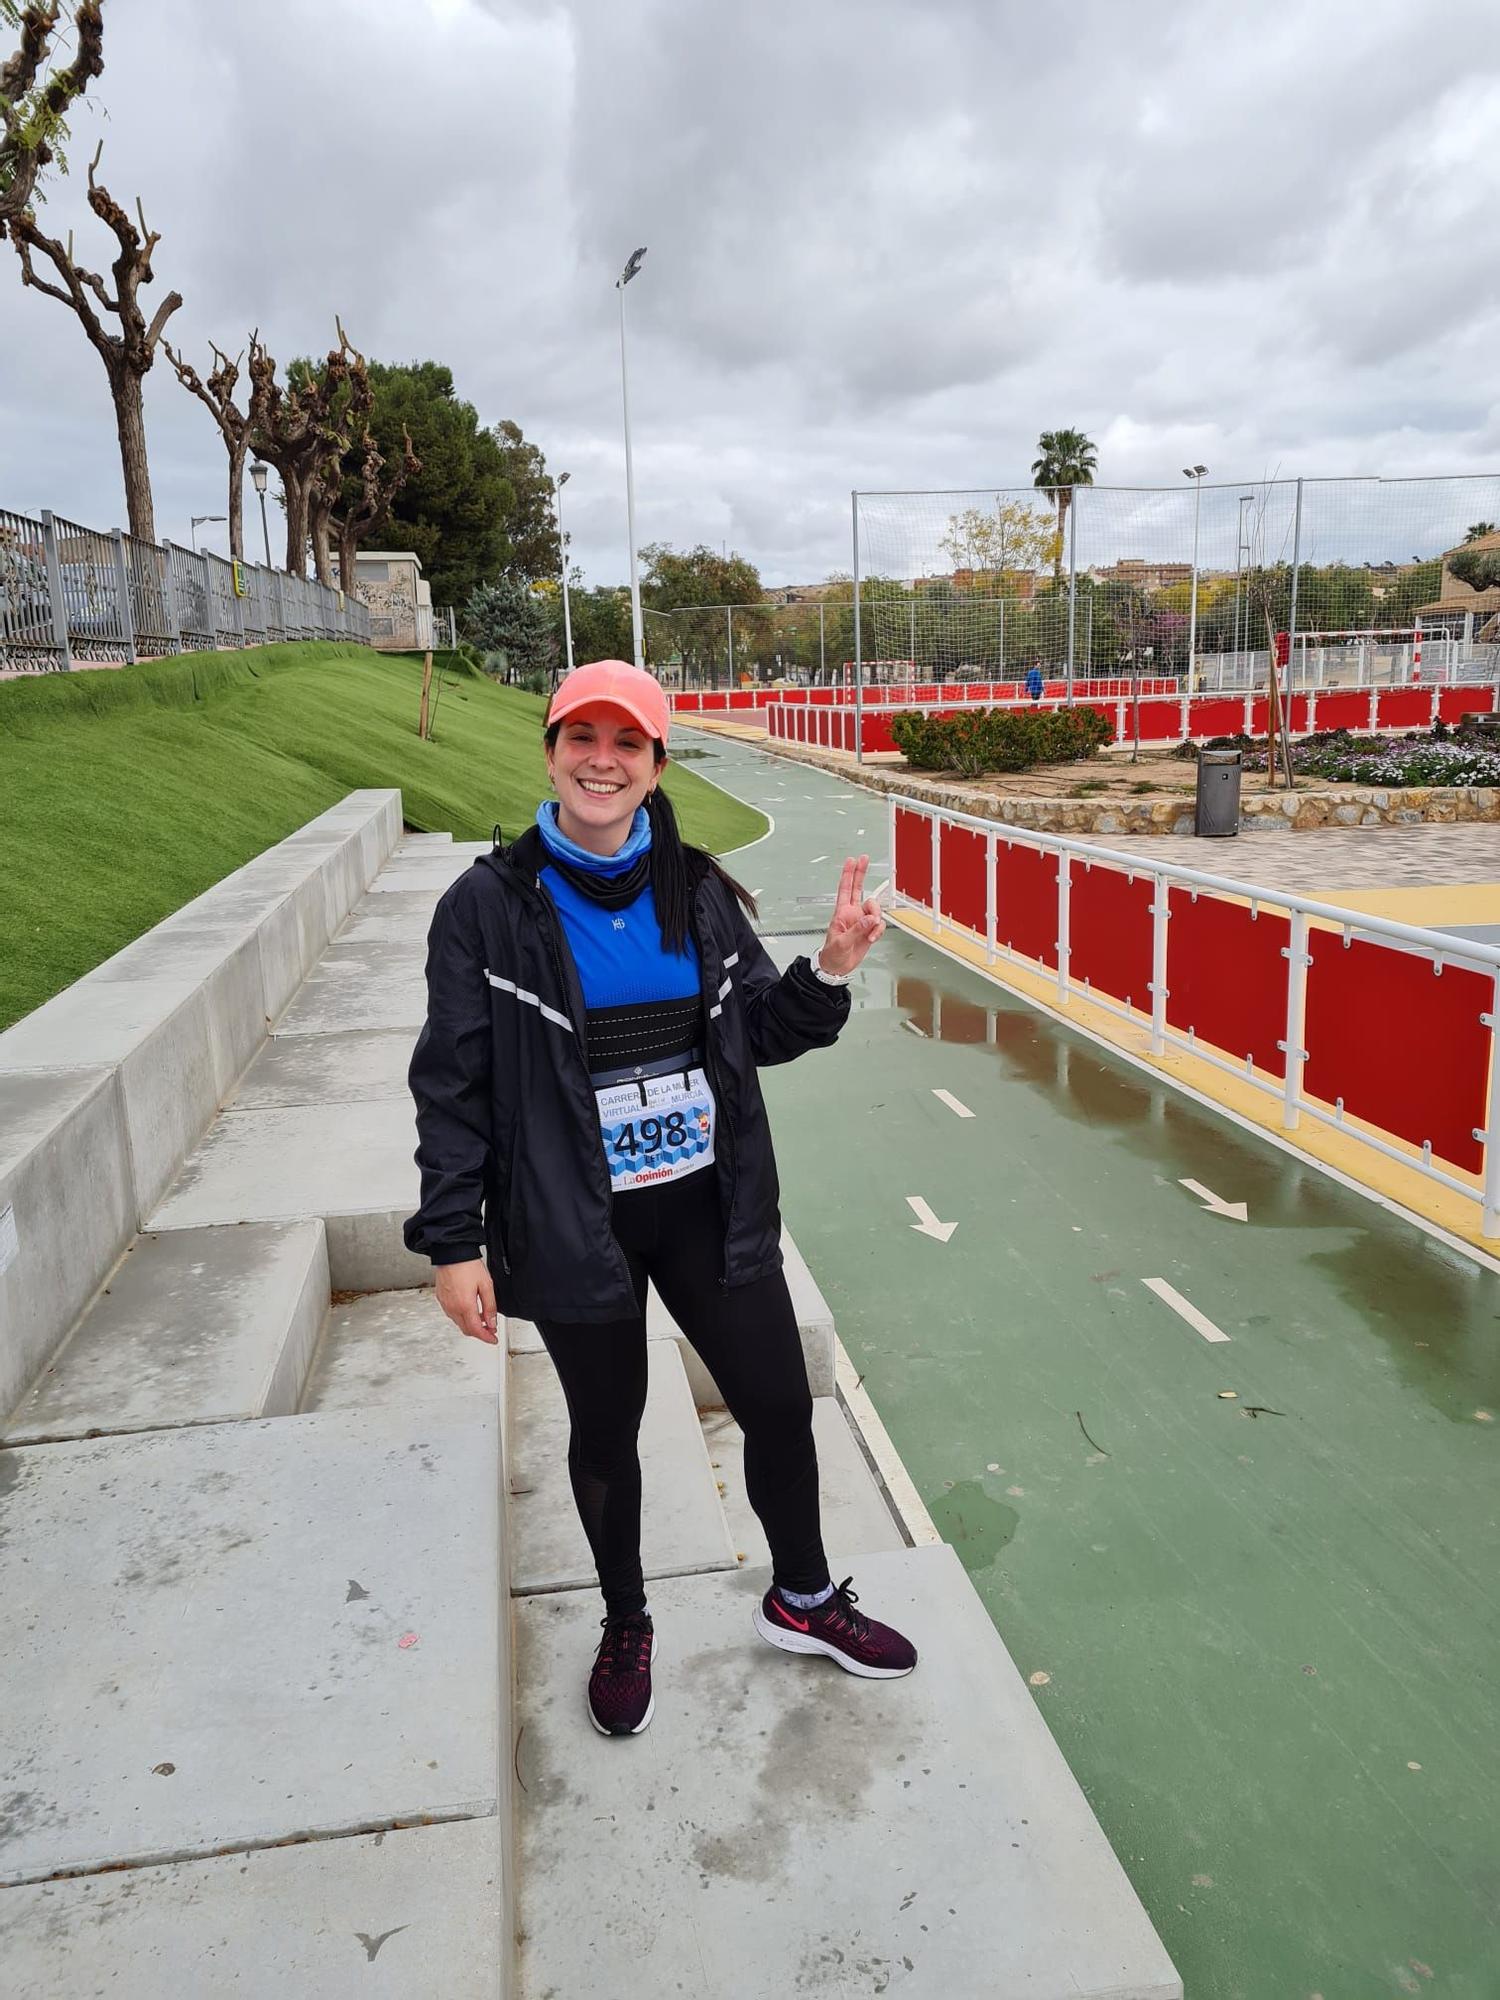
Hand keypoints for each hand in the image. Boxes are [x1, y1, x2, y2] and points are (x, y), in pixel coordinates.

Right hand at [434, 1259, 498, 1344]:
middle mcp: (453, 1308)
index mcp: (465, 1305)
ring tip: (482, 1319)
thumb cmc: (468, 1266)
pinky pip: (452, 1314)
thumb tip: (492, 1323)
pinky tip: (470, 1310)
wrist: (452, 1253)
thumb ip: (490, 1307)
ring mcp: (445, 1304)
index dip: (486, 1337)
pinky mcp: (441, 1299)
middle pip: (466, 1329)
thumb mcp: (486, 1285)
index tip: (493, 1339)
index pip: (476, 1330)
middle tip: (490, 1330)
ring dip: (470, 1325)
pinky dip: (462, 1317)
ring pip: (459, 1323)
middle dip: (479, 1332)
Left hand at [816, 854, 885, 977]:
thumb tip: (869, 919)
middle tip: (864, 859)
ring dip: (876, 919)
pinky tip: (872, 937)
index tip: (852, 861)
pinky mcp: (869, 930)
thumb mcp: (841, 942)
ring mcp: (862, 921)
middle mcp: (853, 913)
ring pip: (875, 909)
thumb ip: (856, 930)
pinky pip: (879, 924)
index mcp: (842, 912)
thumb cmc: (833, 954)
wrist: (837, 967)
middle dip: (861, 873)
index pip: (845, 889)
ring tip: (870, 932)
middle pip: (858, 888)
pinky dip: (878, 931)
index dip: (848, 874)